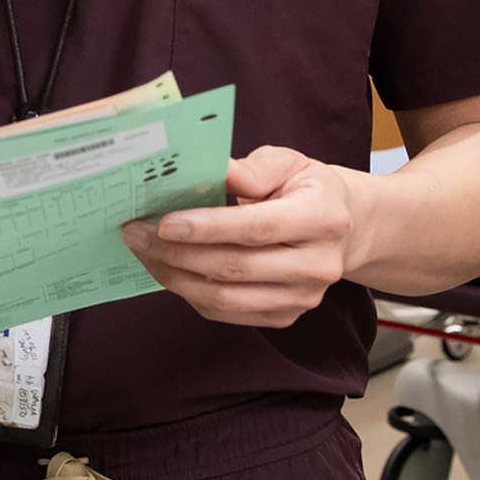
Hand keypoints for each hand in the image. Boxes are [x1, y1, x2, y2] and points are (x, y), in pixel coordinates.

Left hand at [121, 145, 360, 327]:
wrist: (342, 227)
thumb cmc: (306, 189)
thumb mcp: (286, 163)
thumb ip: (249, 168)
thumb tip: (208, 171)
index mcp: (322, 219)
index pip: (256, 228)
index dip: (206, 228)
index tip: (164, 222)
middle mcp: (318, 265)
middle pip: (234, 268)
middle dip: (176, 252)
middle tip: (137, 233)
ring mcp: (303, 297)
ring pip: (225, 298)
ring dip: (175, 276)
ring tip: (144, 251)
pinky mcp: (285, 316)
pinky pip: (225, 313)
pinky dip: (189, 292)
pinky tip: (167, 268)